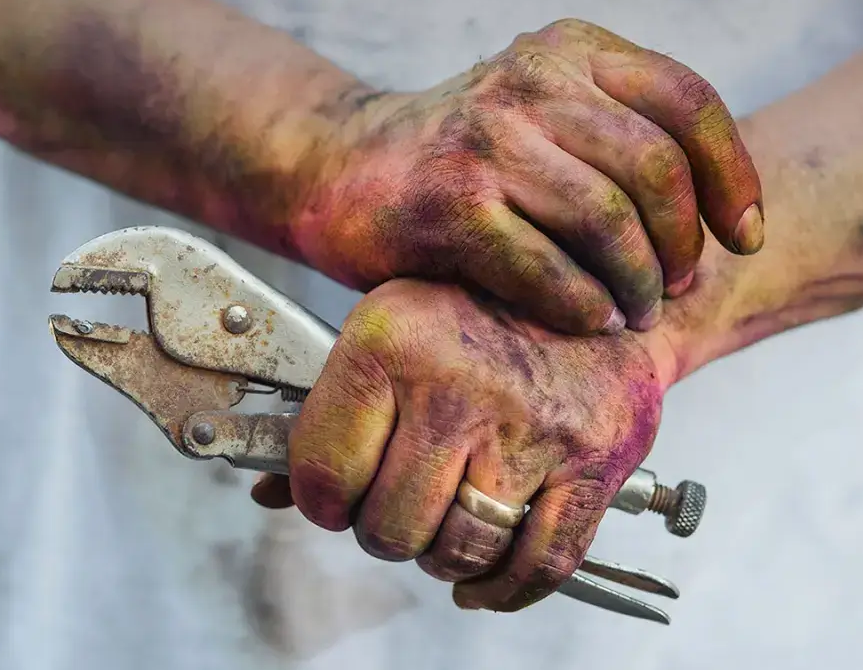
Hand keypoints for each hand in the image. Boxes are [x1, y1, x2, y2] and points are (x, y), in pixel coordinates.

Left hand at [251, 279, 670, 611]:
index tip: (332, 500)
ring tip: (443, 524)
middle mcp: (459, 387)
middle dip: (384, 531)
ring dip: (442, 555)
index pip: (325, 473)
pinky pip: (541, 562)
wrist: (589, 276)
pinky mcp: (590, 461)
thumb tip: (271, 492)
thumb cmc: (477, 307)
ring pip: (461, 551)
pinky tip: (483, 579)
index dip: (321, 502)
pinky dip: (504, 587)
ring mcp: (531, 428)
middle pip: (392, 526)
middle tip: (395, 508)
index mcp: (393, 344)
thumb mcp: (388, 326)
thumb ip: (331, 410)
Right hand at [294, 18, 762, 334]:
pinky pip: (547, 268)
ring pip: (607, 220)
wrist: (341, 168)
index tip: (744, 235)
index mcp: (571, 51)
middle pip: (656, 167)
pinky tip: (587, 319)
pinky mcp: (450, 202)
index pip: (688, 103)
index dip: (733, 177)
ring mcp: (488, 138)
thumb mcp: (543, 117)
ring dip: (634, 284)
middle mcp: (532, 80)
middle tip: (674, 286)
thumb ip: (618, 140)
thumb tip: (716, 216)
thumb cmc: (458, 160)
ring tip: (631, 312)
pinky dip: (580, 306)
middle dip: (681, 243)